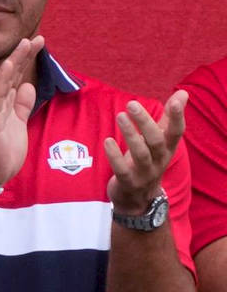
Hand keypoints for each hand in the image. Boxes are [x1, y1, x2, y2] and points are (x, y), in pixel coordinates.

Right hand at [0, 36, 40, 186]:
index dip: (27, 59)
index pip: (17, 76)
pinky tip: (8, 66)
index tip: (39, 43)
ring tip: (25, 44)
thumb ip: (23, 105)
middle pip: (12, 73)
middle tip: (37, 38)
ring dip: (14, 61)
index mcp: (4, 102)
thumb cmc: (4, 149)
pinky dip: (2, 80)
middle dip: (24, 55)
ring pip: (4, 80)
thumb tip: (29, 86)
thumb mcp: (19, 123)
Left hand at [106, 90, 185, 215]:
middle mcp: (159, 160)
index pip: (177, 132)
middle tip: (132, 104)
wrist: (139, 199)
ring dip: (130, 135)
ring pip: (141, 154)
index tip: (176, 100)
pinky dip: (114, 155)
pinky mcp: (128, 182)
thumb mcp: (160, 141)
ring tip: (120, 116)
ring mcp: (144, 173)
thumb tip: (183, 93)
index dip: (178, 117)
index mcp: (168, 149)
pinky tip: (107, 141)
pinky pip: (122, 169)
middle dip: (145, 122)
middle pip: (157, 141)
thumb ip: (168, 118)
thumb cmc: (148, 161)